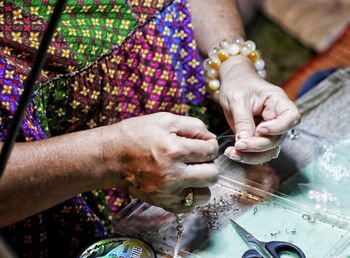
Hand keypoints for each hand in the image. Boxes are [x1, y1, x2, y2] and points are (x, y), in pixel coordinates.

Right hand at [98, 112, 218, 212]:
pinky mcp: (162, 203)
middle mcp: (173, 174)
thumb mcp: (164, 120)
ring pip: (205, 194)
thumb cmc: (135, 135)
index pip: (211, 151)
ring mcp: (167, 192)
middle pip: (213, 174)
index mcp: (174, 150)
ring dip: (202, 182)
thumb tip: (211, 137)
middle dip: (209, 163)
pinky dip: (190, 195)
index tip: (202, 144)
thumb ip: (193, 125)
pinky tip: (182, 184)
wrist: (110, 157)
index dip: (210, 144)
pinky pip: (189, 206)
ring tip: (190, 172)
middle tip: (197, 158)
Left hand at [219, 56, 300, 163]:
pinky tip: (232, 153)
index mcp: (278, 102)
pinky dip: (246, 156)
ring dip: (251, 156)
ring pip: (269, 150)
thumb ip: (242, 119)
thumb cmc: (237, 85)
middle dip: (257, 145)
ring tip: (231, 153)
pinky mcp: (258, 138)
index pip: (291, 117)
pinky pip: (258, 152)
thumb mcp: (237, 98)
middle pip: (277, 138)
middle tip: (238, 145)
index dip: (279, 127)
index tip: (260, 130)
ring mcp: (270, 130)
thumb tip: (243, 141)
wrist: (232, 83)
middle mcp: (277, 118)